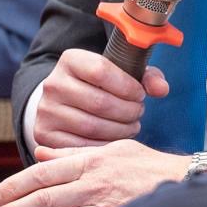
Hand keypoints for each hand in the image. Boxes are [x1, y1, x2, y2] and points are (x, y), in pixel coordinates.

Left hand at [0, 140, 188, 206]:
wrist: (186, 183)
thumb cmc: (148, 166)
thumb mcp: (112, 149)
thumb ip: (72, 154)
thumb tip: (40, 154)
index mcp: (90, 162)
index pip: (40, 174)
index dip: (12, 187)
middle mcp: (94, 184)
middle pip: (42, 199)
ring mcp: (105, 206)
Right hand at [32, 49, 169, 148]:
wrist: (67, 102)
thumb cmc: (103, 86)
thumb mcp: (123, 74)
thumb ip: (147, 77)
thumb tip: (162, 89)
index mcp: (70, 60)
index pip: (102, 71)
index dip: (129, 87)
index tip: (140, 95)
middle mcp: (53, 83)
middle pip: (100, 102)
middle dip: (129, 111)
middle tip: (138, 113)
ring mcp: (46, 110)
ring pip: (92, 126)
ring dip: (120, 129)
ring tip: (131, 125)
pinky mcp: (44, 134)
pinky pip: (81, 146)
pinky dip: (104, 145)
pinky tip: (115, 138)